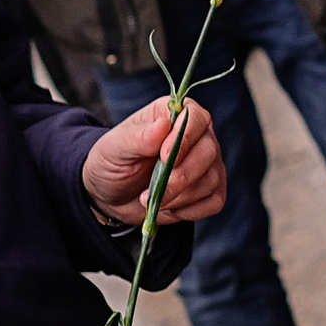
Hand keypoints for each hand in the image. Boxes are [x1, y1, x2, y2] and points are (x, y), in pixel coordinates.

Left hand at [83, 94, 227, 230]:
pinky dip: (191, 210)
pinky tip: (169, 208)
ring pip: (212, 179)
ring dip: (181, 196)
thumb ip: (138, 137)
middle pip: (209, 151)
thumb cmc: (112, 162)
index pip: (196, 118)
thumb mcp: (115, 148)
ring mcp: (207, 163)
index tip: (163, 157)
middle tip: (153, 191)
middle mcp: (197, 136)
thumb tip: (163, 125)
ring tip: (154, 200)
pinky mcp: (210, 189)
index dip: (184, 139)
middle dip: (182, 176)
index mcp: (174, 115)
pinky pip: (214, 201)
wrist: (111, 194)